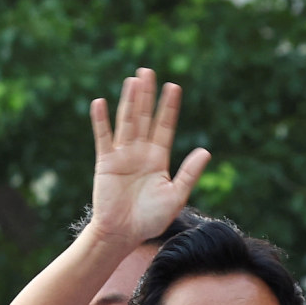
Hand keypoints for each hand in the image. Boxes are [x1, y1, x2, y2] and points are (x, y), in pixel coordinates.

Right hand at [86, 67, 209, 249]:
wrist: (123, 233)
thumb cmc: (150, 219)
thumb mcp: (175, 196)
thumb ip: (189, 173)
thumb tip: (206, 150)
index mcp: (158, 158)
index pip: (165, 126)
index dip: (169, 107)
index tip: (174, 87)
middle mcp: (140, 152)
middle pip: (145, 117)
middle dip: (147, 95)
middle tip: (149, 71)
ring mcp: (122, 156)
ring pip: (127, 122)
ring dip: (129, 101)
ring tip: (133, 80)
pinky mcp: (106, 162)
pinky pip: (103, 138)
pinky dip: (100, 121)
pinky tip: (99, 103)